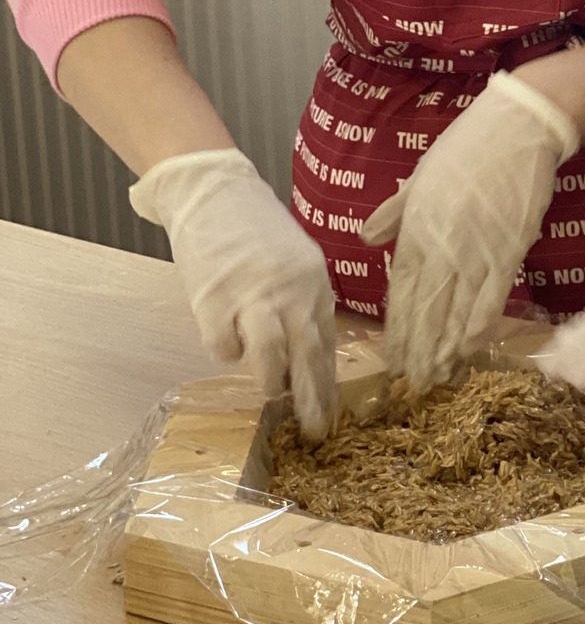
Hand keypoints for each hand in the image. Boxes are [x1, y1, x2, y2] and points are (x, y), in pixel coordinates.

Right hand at [130, 149, 335, 440]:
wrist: (213, 192)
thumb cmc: (254, 229)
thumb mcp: (294, 259)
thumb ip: (302, 300)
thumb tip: (306, 352)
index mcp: (315, 281)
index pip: (327, 341)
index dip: (328, 380)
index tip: (332, 412)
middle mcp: (292, 290)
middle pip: (308, 355)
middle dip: (312, 399)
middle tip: (314, 431)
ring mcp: (253, 296)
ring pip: (270, 357)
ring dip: (270, 380)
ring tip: (269, 389)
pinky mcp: (215, 300)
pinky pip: (224, 345)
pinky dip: (225, 349)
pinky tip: (224, 335)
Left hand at [360, 72, 578, 391]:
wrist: (516, 130)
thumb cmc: (465, 149)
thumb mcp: (419, 177)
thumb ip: (393, 212)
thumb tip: (365, 238)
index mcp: (416, 230)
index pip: (401, 292)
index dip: (397, 329)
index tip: (392, 357)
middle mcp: (441, 247)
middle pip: (425, 310)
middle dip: (418, 348)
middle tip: (412, 381)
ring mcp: (475, 252)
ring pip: (455, 311)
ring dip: (445, 347)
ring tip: (437, 377)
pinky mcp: (508, 251)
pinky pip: (491, 299)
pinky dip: (479, 327)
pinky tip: (471, 351)